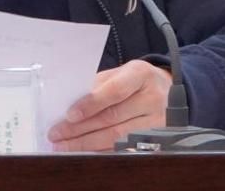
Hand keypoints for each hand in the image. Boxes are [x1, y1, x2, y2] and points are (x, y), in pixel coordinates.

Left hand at [47, 59, 170, 151]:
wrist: (167, 90)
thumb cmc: (137, 80)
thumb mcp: (121, 72)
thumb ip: (98, 84)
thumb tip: (69, 102)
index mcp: (141, 74)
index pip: (114, 91)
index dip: (91, 104)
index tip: (69, 115)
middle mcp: (152, 98)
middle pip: (112, 118)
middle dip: (80, 128)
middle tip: (57, 133)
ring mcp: (157, 121)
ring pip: (117, 137)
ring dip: (87, 143)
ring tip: (65, 145)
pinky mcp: (157, 139)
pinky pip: (124, 149)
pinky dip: (101, 151)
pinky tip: (84, 151)